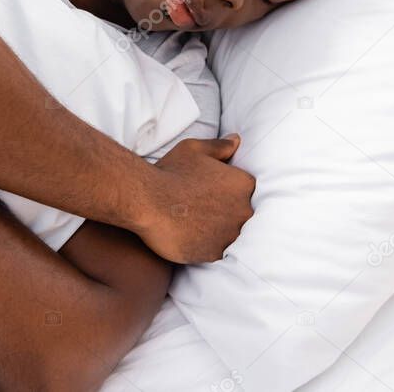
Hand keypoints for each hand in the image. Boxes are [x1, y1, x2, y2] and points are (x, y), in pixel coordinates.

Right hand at [137, 135, 254, 263]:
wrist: (147, 200)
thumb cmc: (171, 172)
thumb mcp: (195, 149)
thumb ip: (220, 146)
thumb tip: (236, 140)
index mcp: (243, 183)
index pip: (246, 190)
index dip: (229, 192)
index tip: (212, 194)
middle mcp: (243, 210)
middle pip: (242, 214)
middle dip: (226, 212)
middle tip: (202, 210)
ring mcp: (231, 234)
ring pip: (231, 234)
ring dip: (218, 231)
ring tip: (197, 225)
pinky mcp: (216, 253)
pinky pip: (217, 251)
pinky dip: (207, 246)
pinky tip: (192, 237)